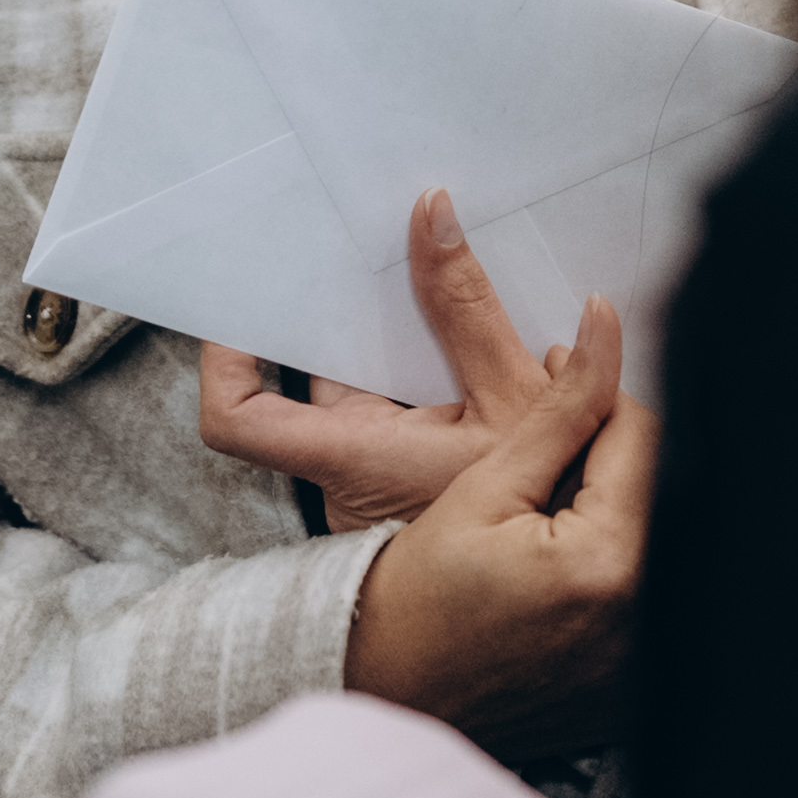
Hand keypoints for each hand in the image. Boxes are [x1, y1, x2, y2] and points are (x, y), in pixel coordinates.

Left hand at [197, 186, 575, 523]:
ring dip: (380, 341)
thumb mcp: (516, 397)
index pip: (239, 421)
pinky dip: (408, 372)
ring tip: (407, 270)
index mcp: (354, 461)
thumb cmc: (543, 514)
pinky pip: (384, 414)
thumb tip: (430, 214)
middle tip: (349, 250)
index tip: (245, 302)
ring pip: (352, 397)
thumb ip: (468, 307)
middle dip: (332, 316)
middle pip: (306, 386)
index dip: (226, 360)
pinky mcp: (399, 484)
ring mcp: (371, 486)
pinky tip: (446, 326)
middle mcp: (346, 480)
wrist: (571, 582)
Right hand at [339, 285, 652, 746]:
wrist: (392, 690)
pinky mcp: (635, 677)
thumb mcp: (485, 486)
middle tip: (551, 447)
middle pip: (659, 483)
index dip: (598, 398)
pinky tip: (564, 556)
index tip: (555, 382)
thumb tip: (603, 330)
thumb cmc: (419, 595)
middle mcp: (644, 616)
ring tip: (553, 502)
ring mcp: (644, 656)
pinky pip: (646, 589)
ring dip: (617, 500)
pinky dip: (617, 559)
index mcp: (611, 563)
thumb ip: (561, 407)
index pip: (642, 436)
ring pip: (654, 530)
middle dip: (611, 451)